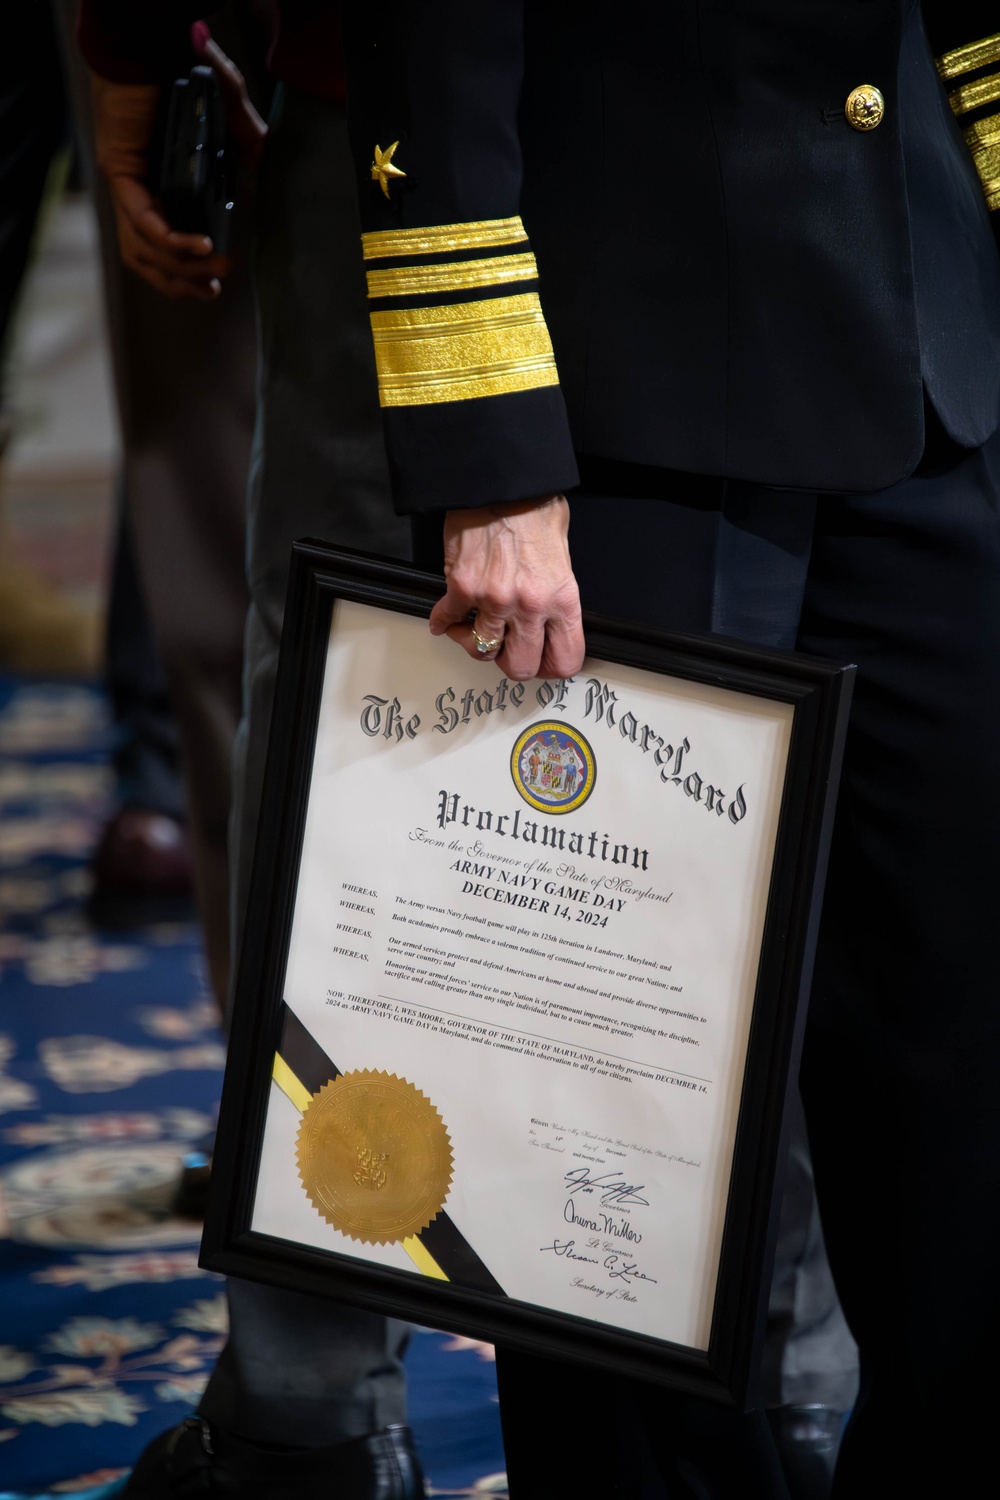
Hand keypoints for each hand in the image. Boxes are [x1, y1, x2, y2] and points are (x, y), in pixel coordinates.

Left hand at [90, 26, 266, 300]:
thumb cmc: (183, 65)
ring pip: (142, 249)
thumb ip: (245, 138)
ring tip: (215, 272)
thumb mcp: (228, 108)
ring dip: (179, 270)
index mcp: (158, 181)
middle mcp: (138, 188)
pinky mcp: (120, 171)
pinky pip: (145, 221)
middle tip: (214, 289)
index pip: (160, 243)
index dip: (185, 271)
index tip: (215, 284)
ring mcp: (126, 182)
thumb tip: (258, 168)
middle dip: (182, 282)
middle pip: (147, 258)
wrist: (153, 40)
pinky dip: (174, 240)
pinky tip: (203, 246)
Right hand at [429, 495, 584, 679]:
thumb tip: (549, 616)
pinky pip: (448, 620)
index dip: (551, 668)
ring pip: (482, 649)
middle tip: (506, 651)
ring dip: (477, 642)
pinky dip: (445, 622)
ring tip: (475, 628)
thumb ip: (556, 592)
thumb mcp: (564, 554)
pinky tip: (446, 618)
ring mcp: (494, 600)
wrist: (501, 481)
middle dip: (512, 662)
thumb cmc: (534, 507)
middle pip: (520, 667)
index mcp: (561, 599)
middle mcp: (529, 606)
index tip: (542, 663)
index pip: (564, 659)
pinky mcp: (462, 587)